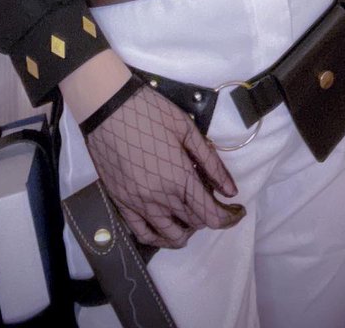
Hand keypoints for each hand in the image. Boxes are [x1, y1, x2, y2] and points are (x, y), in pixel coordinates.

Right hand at [84, 82, 244, 248]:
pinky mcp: (121, 203)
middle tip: (212, 199)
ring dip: (186, 230)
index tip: (237, 211)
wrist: (108, 107)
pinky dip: (158, 237)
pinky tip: (165, 227)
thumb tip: (231, 190)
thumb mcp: (186, 129)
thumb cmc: (150, 112)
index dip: (229, 218)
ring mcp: (139, 204)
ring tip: (191, 215)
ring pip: (169, 235)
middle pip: (193, 223)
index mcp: (180, 178)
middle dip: (209, 215)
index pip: (211, 215)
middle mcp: (160, 198)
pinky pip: (142, 233)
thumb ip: (211, 162)